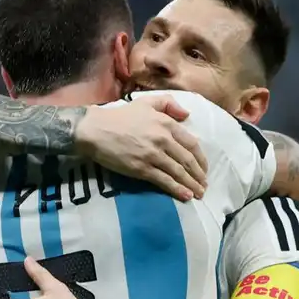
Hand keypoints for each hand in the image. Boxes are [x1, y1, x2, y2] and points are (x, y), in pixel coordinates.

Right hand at [74, 95, 207, 200]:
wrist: (95, 130)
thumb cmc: (119, 117)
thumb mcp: (145, 103)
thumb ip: (168, 104)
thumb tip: (187, 115)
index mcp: (166, 123)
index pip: (192, 143)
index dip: (201, 159)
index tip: (203, 168)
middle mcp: (163, 139)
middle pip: (188, 160)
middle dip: (199, 175)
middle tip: (204, 185)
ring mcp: (153, 155)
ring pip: (178, 172)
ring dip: (191, 185)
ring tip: (198, 194)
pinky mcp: (142, 169)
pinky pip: (164, 181)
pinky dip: (177, 189)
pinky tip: (185, 196)